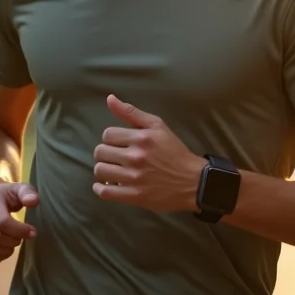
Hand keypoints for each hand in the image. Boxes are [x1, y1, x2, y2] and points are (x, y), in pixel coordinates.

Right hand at [0, 182, 37, 265]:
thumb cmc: (7, 195)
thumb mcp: (19, 189)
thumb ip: (28, 193)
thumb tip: (34, 201)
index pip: (3, 222)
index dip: (20, 231)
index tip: (32, 232)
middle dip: (15, 240)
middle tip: (22, 237)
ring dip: (7, 250)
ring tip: (14, 241)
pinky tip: (5, 249)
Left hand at [92, 94, 203, 211]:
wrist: (193, 181)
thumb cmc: (175, 152)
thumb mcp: (157, 126)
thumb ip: (132, 112)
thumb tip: (109, 98)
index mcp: (141, 138)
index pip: (107, 134)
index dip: (111, 139)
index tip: (119, 144)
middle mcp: (136, 156)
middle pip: (100, 152)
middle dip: (105, 154)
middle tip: (115, 158)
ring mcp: (134, 178)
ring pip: (100, 171)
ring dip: (103, 170)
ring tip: (112, 171)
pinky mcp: (134, 196)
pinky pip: (105, 192)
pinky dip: (101, 189)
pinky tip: (107, 185)